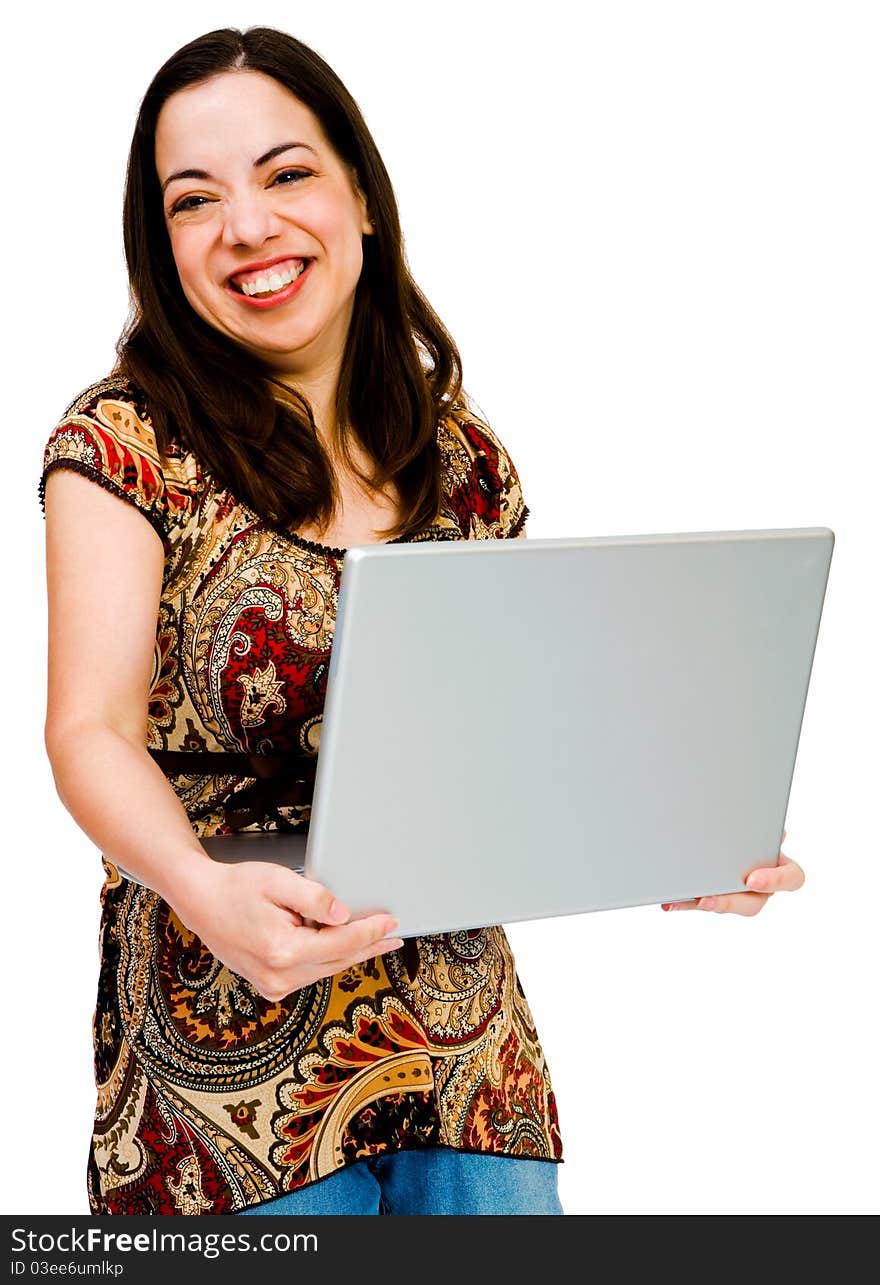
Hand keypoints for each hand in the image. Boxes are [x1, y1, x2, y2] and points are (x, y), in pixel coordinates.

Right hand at [173, 858, 403, 1000]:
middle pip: (338, 961)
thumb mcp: (277, 881)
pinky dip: (329, 960)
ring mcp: (273, 985)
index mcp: (282, 951)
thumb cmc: (234, 888)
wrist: (200, 902)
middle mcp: (278, 976)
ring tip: (376, 940)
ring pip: (326, 969)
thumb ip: (313, 897)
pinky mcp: (270, 986)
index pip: (341, 944)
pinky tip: (343, 947)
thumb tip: (344, 915)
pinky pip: (311, 974)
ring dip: (351, 954)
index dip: (370, 933)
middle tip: (394, 936)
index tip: (392, 923)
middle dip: (369, 947)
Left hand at [661, 830, 804, 916]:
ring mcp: (739, 893)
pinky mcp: (715, 896)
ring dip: (702, 903)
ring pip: (726, 906)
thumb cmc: (746, 818)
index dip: (775, 881)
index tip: (752, 879)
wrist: (726, 818)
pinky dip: (684, 901)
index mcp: (779, 863)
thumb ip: (758, 816)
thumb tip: (768, 821)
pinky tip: (668, 900)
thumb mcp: (756, 815)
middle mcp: (763, 884)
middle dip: (728, 902)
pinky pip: (702, 903)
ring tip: (680, 899)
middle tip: (705, 899)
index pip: (792, 878)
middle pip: (754, 902)